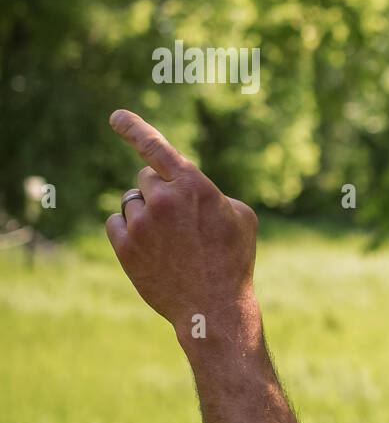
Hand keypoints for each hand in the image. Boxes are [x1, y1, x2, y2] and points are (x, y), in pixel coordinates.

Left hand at [104, 110, 258, 335]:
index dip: (134, 127)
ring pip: (130, 201)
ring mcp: (142, 223)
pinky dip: (129, 231)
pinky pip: (116, 223)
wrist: (214, 306)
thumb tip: (184, 188)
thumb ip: (208, 192)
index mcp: (195, 186)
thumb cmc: (234, 258)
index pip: (157, 147)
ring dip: (145, 213)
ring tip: (169, 241)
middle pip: (146, 176)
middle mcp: (164, 199)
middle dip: (159, 191)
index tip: (115, 116)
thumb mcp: (240, 217)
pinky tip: (151, 250)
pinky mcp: (125, 246)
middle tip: (178, 219)